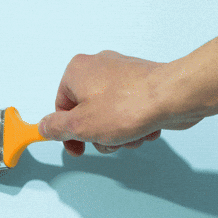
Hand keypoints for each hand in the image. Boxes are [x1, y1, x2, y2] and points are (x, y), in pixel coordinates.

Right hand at [38, 50, 202, 155]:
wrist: (173, 97)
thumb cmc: (128, 106)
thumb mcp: (81, 125)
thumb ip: (57, 127)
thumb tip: (44, 127)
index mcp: (77, 71)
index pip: (61, 108)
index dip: (67, 134)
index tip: (77, 150)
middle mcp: (99, 68)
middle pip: (88, 114)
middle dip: (100, 135)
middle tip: (111, 141)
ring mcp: (123, 75)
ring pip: (111, 116)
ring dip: (120, 134)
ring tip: (132, 135)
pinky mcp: (142, 84)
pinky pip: (130, 112)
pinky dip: (136, 125)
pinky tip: (146, 129)